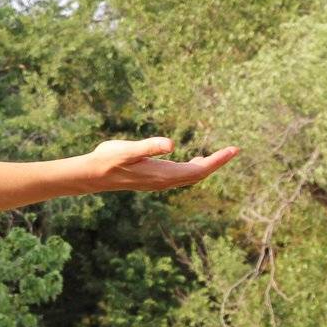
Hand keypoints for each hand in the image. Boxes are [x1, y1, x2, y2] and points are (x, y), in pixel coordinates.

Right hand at [82, 136, 239, 192]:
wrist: (93, 176)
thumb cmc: (108, 160)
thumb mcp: (128, 149)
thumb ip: (149, 146)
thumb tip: (171, 144)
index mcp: (163, 174)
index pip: (199, 170)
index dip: (217, 160)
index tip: (233, 150)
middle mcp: (164, 181)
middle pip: (198, 175)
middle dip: (216, 163)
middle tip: (233, 150)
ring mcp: (159, 182)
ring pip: (190, 177)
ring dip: (205, 167)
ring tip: (218, 156)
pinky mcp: (153, 180)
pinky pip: (181, 176)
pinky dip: (193, 169)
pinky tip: (192, 161)